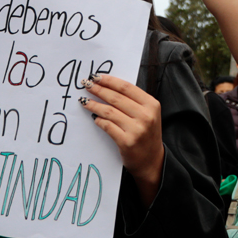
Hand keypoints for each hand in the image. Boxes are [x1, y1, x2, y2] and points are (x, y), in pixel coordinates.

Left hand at [80, 74, 164, 206]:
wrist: (152, 161)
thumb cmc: (147, 134)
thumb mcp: (148, 114)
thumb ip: (134, 101)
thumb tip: (109, 86)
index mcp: (151, 104)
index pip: (127, 87)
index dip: (110, 80)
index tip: (96, 77)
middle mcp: (145, 115)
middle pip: (116, 98)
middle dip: (99, 90)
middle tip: (86, 85)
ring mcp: (136, 129)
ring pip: (109, 111)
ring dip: (94, 104)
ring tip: (84, 101)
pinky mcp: (127, 142)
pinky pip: (107, 126)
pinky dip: (99, 120)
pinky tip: (94, 117)